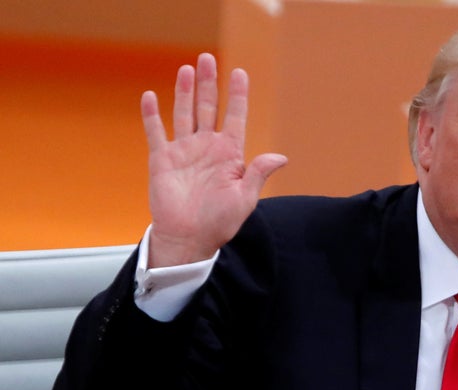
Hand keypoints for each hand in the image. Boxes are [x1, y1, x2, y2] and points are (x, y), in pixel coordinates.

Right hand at [141, 53, 286, 266]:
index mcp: (230, 154)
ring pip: (184, 113)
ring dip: (185, 91)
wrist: (189, 239)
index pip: (236, 117)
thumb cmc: (219, 222)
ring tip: (187, 69)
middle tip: (208, 58)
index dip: (238, 95)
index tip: (240, 73)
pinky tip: (151, 96)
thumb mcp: (245, 199)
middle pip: (209, 108)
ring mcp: (184, 151)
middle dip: (209, 83)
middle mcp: (207, 147)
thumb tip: (281, 157)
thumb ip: (258, 174)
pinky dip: (152, 115)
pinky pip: (156, 132)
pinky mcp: (162, 160)